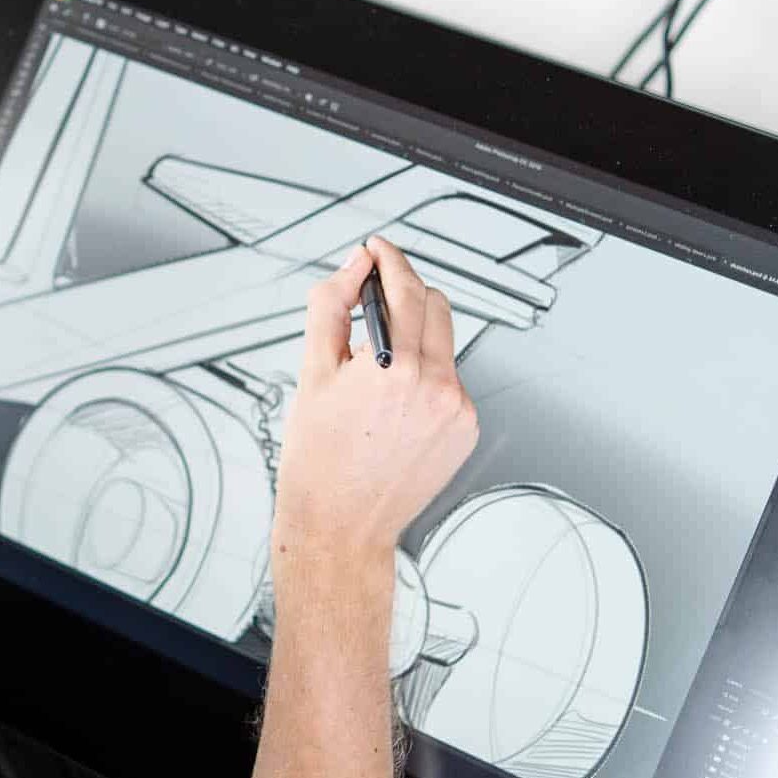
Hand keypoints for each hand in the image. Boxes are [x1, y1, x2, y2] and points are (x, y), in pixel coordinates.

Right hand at [273, 235, 478, 609]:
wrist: (339, 526)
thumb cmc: (319, 464)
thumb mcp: (311, 374)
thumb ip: (332, 307)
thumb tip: (353, 269)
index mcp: (394, 369)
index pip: (404, 288)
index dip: (389, 260)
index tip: (378, 251)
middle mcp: (435, 387)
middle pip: (434, 305)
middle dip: (403, 294)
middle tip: (371, 301)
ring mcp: (457, 411)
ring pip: (444, 342)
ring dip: (415, 335)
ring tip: (376, 367)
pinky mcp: (465, 430)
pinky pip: (451, 379)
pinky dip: (426, 374)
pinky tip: (394, 399)